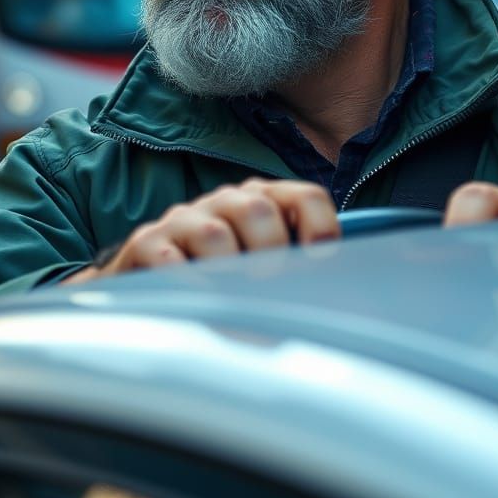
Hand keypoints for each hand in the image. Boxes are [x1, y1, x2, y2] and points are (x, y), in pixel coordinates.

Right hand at [63, 178, 338, 282]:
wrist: (146, 283)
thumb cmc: (220, 278)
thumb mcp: (264, 268)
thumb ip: (302, 269)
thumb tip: (351, 287)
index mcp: (262, 201)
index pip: (305, 197)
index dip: (320, 228)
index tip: (320, 263)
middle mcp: (224, 202)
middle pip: (258, 208)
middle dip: (270, 251)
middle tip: (267, 284)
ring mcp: (183, 220)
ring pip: (215, 234)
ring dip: (227, 272)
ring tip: (227, 297)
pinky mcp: (147, 244)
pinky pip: (170, 261)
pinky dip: (187, 284)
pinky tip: (193, 299)